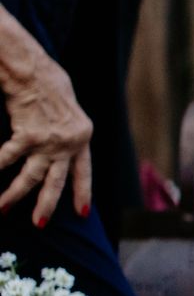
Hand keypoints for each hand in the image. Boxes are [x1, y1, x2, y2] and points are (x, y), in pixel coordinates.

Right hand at [0, 49, 93, 224]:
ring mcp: (48, 142)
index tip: (82, 213)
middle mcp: (68, 144)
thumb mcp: (70, 111)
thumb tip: (62, 148)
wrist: (34, 71)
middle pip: (56, 182)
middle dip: (46, 205)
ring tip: (2, 209)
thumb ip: (68, 132)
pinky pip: (8, 158)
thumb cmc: (50, 84)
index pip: (83, 173)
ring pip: (30, 177)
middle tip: (39, 224)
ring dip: (14, 194)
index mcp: (83, 138)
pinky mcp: (27, 136)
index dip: (82, 193)